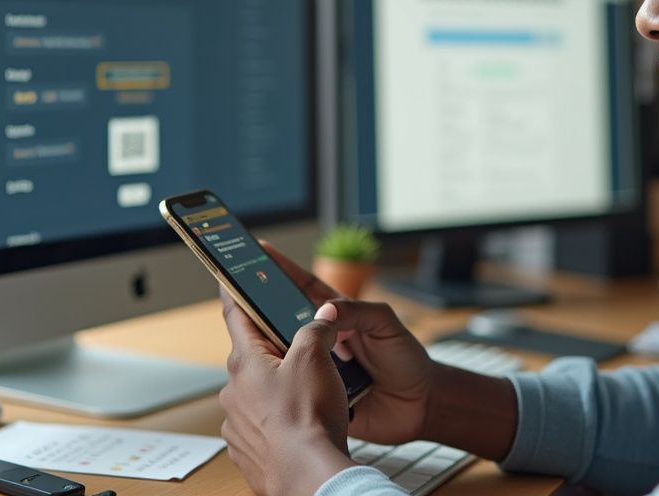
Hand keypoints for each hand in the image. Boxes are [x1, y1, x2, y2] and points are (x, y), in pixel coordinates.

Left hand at [218, 289, 354, 495]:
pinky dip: (278, 420)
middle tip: (303, 350)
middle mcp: (233, 390)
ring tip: (309, 396)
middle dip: (276, 351)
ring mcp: (237, 422)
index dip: (235, 292)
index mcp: (245, 362)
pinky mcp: (247, 448)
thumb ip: (316, 329)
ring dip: (277, 389)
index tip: (227, 279)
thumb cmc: (307, 417)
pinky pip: (261, 424)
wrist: (307, 474)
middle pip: (253, 357)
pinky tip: (301, 424)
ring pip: (258, 393)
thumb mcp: (316, 358)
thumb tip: (322, 318)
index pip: (236, 315)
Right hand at [256, 240, 436, 443]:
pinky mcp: (320, 394)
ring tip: (246, 341)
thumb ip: (360, 312)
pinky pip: (296, 387)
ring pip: (286, 355)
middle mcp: (324, 340)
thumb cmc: (407, 360)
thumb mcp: (388, 326)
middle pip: (285, 321)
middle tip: (237, 294)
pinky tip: (265, 380)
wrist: (421, 405)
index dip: (282, 270)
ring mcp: (319, 367)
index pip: (304, 288)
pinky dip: (283, 384)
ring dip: (269, 350)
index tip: (259, 251)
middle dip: (261, 309)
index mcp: (339, 316)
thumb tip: (326, 311)